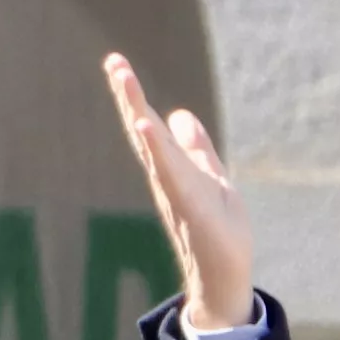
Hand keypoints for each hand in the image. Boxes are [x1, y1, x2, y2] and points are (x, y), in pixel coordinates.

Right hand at [106, 53, 253, 328]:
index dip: (133, 96)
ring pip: (153, 146)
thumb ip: (197, 149)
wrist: (226, 278)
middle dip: (128, 95)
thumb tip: (180, 115)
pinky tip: (144, 124)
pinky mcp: (190, 207)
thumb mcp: (213, 179)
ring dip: (138, 110)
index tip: (117, 63)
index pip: (150, 127)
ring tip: (124, 79)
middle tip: (113, 61)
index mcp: (173, 170)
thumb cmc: (219, 233)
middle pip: (144, 130)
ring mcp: (176, 191)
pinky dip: (156, 148)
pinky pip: (171, 173)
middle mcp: (167, 178)